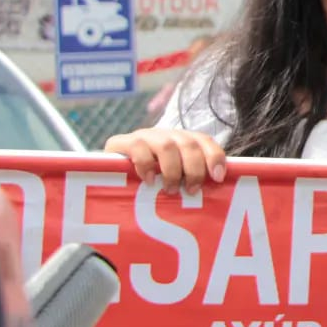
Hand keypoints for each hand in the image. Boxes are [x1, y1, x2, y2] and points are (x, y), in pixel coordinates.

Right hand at [105, 128, 226, 194]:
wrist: (108, 175)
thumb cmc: (150, 183)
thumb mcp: (173, 180)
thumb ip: (191, 181)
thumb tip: (216, 191)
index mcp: (183, 141)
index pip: (204, 140)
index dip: (214, 156)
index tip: (218, 177)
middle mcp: (166, 135)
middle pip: (188, 143)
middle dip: (194, 168)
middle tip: (191, 190)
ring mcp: (145, 137)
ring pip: (167, 145)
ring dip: (172, 170)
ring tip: (171, 190)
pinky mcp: (122, 142)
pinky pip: (138, 147)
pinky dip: (146, 165)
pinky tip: (149, 181)